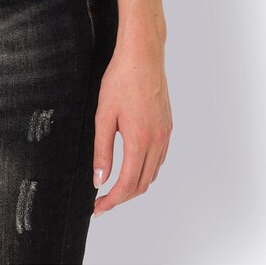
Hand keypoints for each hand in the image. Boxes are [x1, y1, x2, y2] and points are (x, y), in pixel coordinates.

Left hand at [91, 34, 172, 217]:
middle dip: (122, 197)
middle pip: (141, 184)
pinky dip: (145, 170)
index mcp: (139, 140)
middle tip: (102, 201)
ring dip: (134, 185)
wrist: (143, 56)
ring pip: (152, 174)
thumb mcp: (104, 115)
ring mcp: (165, 135)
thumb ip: (102, 150)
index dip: (112, 201)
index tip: (98, 208)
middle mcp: (157, 142)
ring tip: (114, 186)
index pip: (127, 184)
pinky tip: (132, 165)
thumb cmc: (121, 80)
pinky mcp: (167, 127)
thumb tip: (99, 179)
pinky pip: (159, 159)